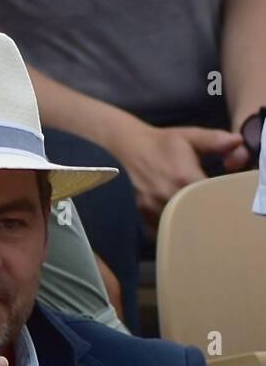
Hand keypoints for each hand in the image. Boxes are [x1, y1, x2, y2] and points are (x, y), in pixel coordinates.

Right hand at [112, 123, 242, 226]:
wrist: (127, 145)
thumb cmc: (162, 142)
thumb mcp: (190, 136)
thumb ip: (216, 140)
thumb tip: (239, 142)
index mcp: (185, 178)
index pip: (212, 198)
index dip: (220, 200)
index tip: (223, 199)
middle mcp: (169, 196)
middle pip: (196, 216)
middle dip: (205, 214)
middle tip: (209, 210)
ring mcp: (154, 206)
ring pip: (178, 224)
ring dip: (186, 222)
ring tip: (193, 217)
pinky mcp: (143, 213)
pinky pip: (160, 229)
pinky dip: (169, 227)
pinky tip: (174, 220)